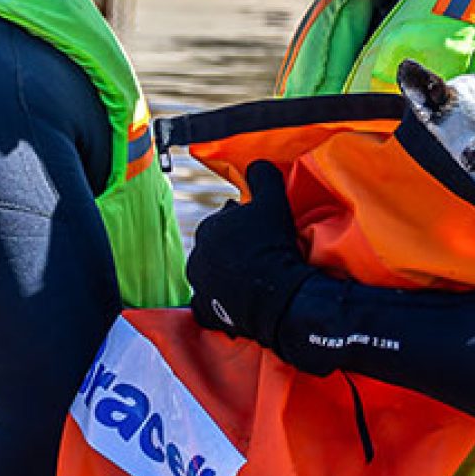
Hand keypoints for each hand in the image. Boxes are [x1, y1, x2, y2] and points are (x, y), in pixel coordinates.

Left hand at [187, 160, 315, 347]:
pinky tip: (236, 301)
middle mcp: (197, 255)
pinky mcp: (205, 311)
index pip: (224, 222)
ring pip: (210, 275)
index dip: (243, 227)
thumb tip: (257, 165)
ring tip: (250, 279)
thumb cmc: (273, 245)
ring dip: (225, 275)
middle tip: (257, 256)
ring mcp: (199, 285)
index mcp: (208, 228)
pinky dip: (220, 303)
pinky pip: (209, 305)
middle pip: (216, 249)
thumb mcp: (273, 201)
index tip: (260, 235)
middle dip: (232, 250)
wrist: (277, 297)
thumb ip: (263, 176)